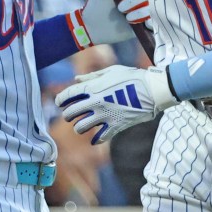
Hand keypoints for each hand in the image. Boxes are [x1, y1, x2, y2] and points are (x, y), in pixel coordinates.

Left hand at [56, 64, 177, 144]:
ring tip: (82, 126)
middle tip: (69, 115)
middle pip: (70, 113)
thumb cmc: (132, 77)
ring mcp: (105, 116)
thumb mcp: (111, 71)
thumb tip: (76, 80)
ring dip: (79, 127)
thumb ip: (92, 77)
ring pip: (80, 128)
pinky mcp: (115, 126)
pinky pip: (99, 138)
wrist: (152, 90)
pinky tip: (95, 139)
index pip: (68, 95)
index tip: (59, 103)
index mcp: (93, 87)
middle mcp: (96, 103)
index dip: (60, 99)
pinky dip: (95, 139)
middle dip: (67, 114)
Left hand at [77, 0, 149, 45]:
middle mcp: (136, 0)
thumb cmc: (96, 6)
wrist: (93, 27)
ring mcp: (140, 13)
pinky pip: (152, 24)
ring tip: (128, 18)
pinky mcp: (141, 26)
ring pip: (150, 10)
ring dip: (141, 13)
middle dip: (136, 1)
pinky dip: (151, 24)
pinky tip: (144, 24)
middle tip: (121, 8)